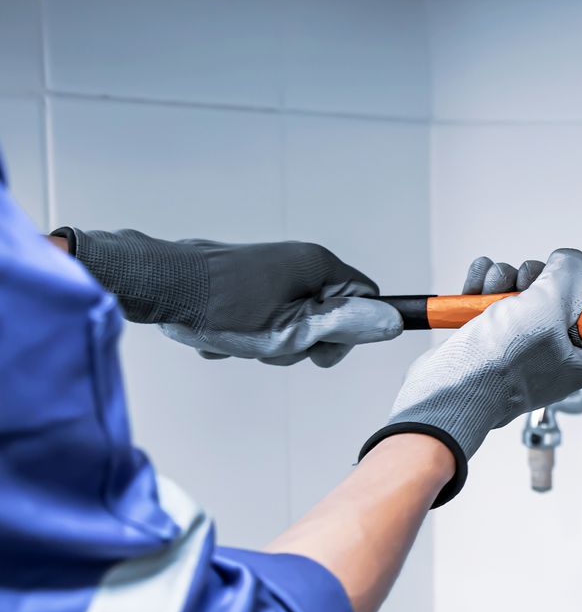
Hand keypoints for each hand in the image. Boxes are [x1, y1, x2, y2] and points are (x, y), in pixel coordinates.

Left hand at [55, 228, 400, 366]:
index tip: (319, 351)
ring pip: (291, 318)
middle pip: (327, 312)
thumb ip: (345, 327)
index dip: (350, 333)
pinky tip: (222, 334)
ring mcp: (269, 267)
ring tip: (239, 340)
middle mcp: (298, 260)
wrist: (160, 285)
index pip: (366, 298)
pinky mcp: (243, 278)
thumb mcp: (292, 330)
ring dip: (269, 340)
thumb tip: (392, 321)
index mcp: (318, 265)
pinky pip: (261, 313)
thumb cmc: (221, 307)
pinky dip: (246, 330)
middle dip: (301, 341)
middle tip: (270, 346)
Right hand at [363, 249, 581, 505]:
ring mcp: (517, 346)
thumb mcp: (550, 309)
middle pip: (553, 294)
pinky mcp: (487, 339)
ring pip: (518, 292)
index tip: (560, 277)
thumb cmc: (499, 366)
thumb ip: (571, 276)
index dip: (577, 286)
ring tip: (489, 292)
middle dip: (531, 279)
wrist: (446, 391)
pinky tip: (473, 289)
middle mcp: (551, 352)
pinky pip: (490, 299)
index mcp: (580, 356)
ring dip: (502, 280)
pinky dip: (481, 287)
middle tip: (522, 288)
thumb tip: (571, 260)